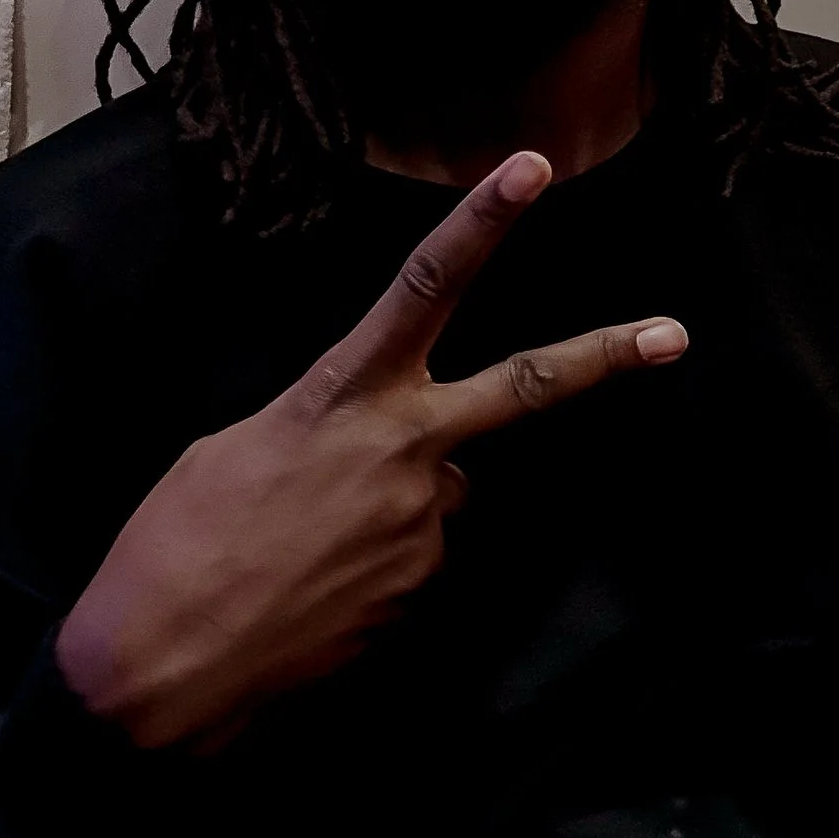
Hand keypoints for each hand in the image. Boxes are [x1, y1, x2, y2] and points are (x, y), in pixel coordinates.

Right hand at [56, 152, 685, 748]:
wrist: (164, 670)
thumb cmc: (173, 545)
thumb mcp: (236, 446)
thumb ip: (328, 423)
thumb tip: (379, 449)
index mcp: (343, 397)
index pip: (423, 285)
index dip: (480, 221)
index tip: (530, 167)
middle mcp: (405, 452)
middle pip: (527, 387)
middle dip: (606, 357)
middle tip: (673, 334)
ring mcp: (425, 526)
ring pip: (441, 489)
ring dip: (396, 504)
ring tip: (306, 546)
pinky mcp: (425, 591)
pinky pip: (417, 555)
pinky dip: (378, 562)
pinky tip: (316, 587)